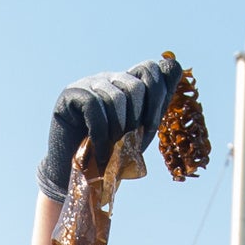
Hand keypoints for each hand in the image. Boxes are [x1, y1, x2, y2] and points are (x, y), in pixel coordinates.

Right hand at [35, 57, 179, 205]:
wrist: (80, 178)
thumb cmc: (112, 156)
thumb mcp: (140, 132)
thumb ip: (156, 105)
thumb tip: (173, 66)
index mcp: (128, 84)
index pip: (151, 69)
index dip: (158, 97)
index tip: (149, 128)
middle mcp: (109, 79)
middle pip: (137, 85)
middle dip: (139, 120)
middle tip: (128, 143)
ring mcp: (88, 83)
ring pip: (116, 97)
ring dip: (118, 130)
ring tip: (112, 149)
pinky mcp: (70, 95)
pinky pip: (94, 106)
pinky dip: (101, 133)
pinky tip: (100, 151)